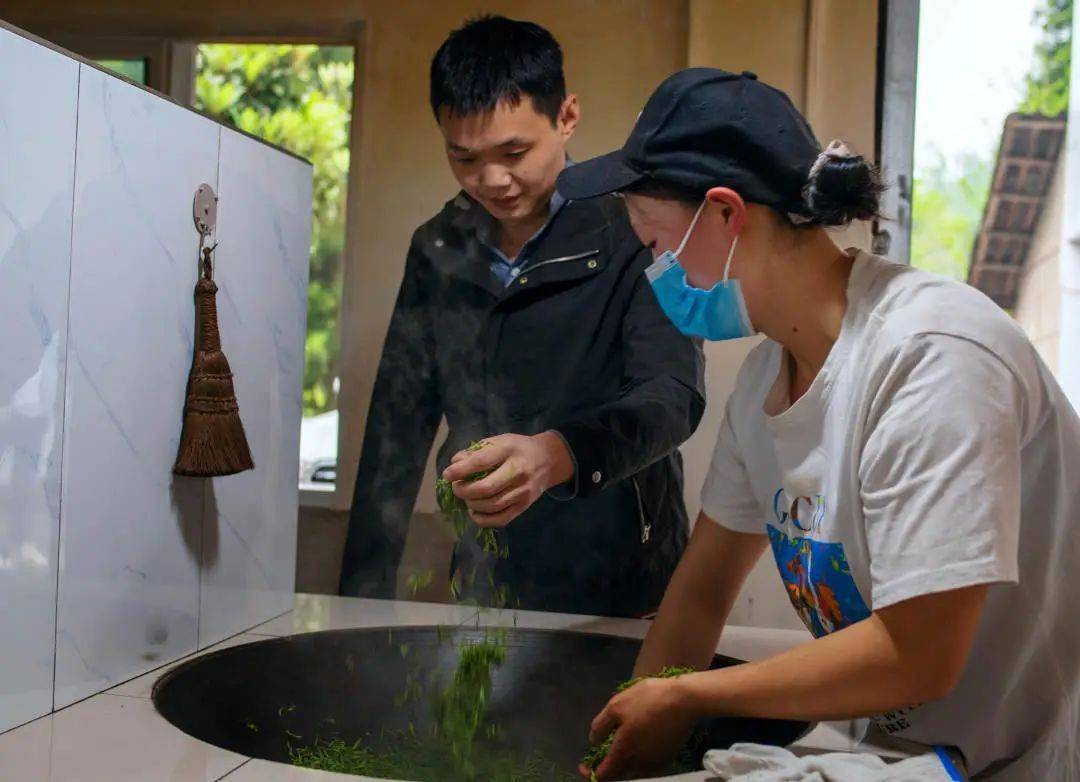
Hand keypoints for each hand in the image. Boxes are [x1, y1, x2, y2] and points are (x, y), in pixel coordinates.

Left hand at [441, 432, 573, 527]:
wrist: (549, 460)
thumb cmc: (518, 448)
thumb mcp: (499, 441)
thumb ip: (476, 451)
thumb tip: (455, 463)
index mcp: (509, 450)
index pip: (481, 462)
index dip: (460, 470)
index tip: (447, 475)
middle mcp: (518, 471)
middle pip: (486, 488)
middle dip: (464, 491)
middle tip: (456, 488)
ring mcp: (523, 491)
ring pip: (491, 506)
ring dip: (471, 504)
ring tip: (466, 497)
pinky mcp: (524, 506)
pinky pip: (501, 519)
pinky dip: (483, 520)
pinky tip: (475, 512)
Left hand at [580, 676, 696, 780]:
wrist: (684, 700)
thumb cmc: (647, 698)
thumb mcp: (616, 705)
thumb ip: (601, 725)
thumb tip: (593, 741)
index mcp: (623, 751)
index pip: (603, 775)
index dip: (590, 773)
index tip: (584, 766)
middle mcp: (639, 763)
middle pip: (619, 777)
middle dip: (607, 772)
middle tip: (600, 759)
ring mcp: (655, 762)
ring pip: (634, 774)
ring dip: (623, 769)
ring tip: (619, 753)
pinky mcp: (668, 758)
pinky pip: (648, 769)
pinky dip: (639, 764)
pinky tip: (638, 748)